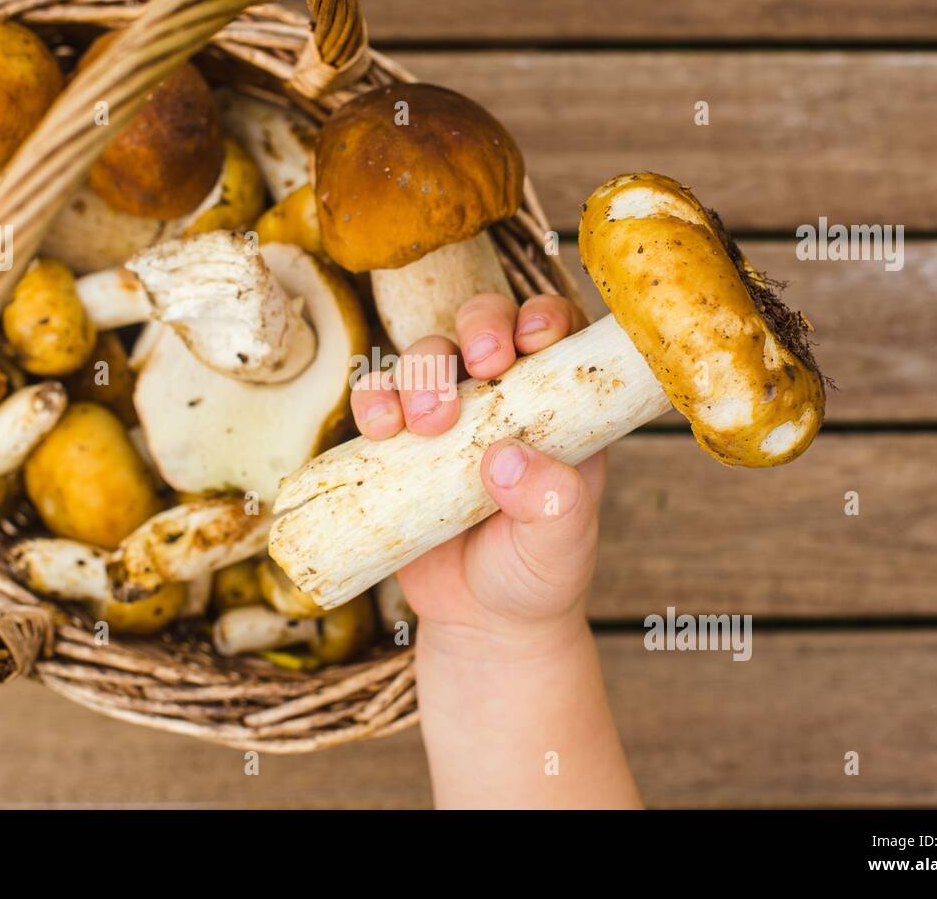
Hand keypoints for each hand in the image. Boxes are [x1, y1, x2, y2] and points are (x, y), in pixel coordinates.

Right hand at [350, 293, 603, 661]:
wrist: (482, 621)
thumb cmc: (538, 574)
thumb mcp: (563, 545)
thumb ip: (553, 504)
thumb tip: (507, 459)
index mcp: (559, 406)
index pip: (558, 332)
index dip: (544, 315)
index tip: (532, 339)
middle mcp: (504, 396)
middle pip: (486, 323)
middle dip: (478, 328)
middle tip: (480, 363)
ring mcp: (449, 415)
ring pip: (427, 353)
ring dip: (421, 368)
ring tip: (424, 422)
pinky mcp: (400, 441)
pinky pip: (378, 396)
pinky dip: (373, 398)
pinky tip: (379, 428)